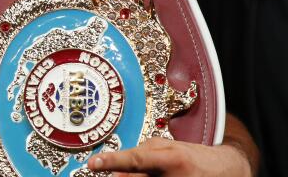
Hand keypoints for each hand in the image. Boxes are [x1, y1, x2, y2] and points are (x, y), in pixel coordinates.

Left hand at [87, 137, 252, 176]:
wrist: (227, 172)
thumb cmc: (194, 157)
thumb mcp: (169, 146)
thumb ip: (141, 153)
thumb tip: (117, 168)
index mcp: (170, 158)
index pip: (134, 159)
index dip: (111, 161)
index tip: (93, 163)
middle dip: (122, 176)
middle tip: (119, 170)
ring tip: (157, 173)